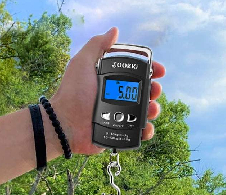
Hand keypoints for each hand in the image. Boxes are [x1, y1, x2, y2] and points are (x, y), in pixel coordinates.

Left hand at [49, 27, 166, 154]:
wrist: (65, 123)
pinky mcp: (121, 132)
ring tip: (151, 109)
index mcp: (111, 80)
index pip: (136, 73)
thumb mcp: (82, 63)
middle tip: (154, 90)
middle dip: (154, 90)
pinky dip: (147, 131)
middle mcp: (117, 97)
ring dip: (153, 109)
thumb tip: (114, 30)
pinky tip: (146, 128)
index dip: (151, 70)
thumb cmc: (72, 92)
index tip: (160, 70)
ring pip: (145, 112)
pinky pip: (140, 132)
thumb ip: (97, 46)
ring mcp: (120, 115)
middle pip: (145, 92)